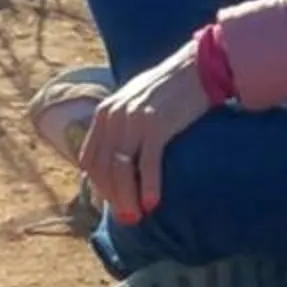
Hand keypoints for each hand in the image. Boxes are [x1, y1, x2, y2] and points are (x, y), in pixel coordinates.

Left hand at [77, 41, 211, 224]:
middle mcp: (115, 116)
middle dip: (112, 197)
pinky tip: (153, 203)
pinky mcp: (157, 125)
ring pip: (122, 170)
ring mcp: (134, 120)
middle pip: (105, 168)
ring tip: (136, 217)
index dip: (98, 185)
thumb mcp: (134, 101)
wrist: (196, 67)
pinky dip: (149, 186)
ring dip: (127, 198)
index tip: (111, 202)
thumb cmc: (169, 88)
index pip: (90, 159)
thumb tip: (117, 159)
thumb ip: (119, 125)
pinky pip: (148, 164)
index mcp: (105, 112)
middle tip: (125, 218)